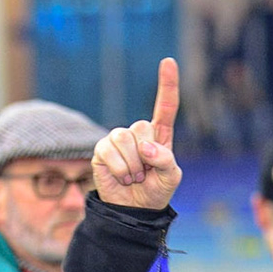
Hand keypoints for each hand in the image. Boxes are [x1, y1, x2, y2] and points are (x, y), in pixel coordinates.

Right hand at [93, 57, 181, 211]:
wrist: (133, 210)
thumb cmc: (155, 191)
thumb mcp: (170, 177)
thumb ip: (165, 160)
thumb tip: (146, 148)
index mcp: (159, 135)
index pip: (166, 106)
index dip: (167, 84)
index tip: (168, 61)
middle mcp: (138, 133)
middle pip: (143, 127)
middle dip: (146, 155)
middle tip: (145, 173)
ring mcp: (118, 139)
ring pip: (126, 138)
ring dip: (133, 165)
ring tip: (134, 177)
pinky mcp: (102, 150)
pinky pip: (110, 152)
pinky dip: (120, 170)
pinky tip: (122, 178)